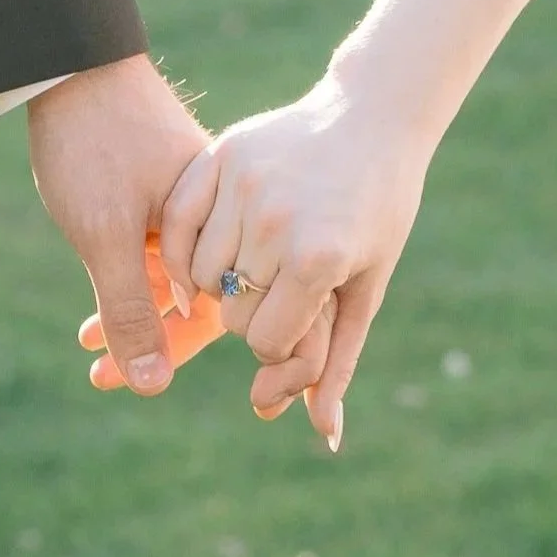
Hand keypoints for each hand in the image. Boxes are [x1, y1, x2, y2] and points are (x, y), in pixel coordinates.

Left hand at [26, 54, 207, 395]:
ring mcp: (195, 206)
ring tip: (89, 349)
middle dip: (155, 345)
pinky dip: (130, 287)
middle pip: (203, 302)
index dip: (188, 354)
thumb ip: (131, 311)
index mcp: (224, 223)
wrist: (70, 60)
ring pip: (175, 283)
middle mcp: (219, 217)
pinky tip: (93, 308)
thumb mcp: (107, 236)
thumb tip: (152, 386)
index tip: (145, 385)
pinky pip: (159, 259)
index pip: (227, 310)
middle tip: (99, 378)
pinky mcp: (165, 194)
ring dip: (135, 318)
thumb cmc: (93, 143)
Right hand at [158, 76, 431, 448]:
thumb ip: (339, 362)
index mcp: (317, 260)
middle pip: (232, 314)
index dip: (280, 344)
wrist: (372, 118)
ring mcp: (244, 185)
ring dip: (218, 283)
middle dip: (252, 315)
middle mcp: (276, 223)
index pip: (266, 342)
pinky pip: (177, 224)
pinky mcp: (220, 154)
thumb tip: (327, 438)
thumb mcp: (366, 287)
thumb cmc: (380, 212)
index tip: (299, 319)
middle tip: (276, 290)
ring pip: (199, 276)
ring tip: (249, 266)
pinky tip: (203, 251)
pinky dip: (182, 247)